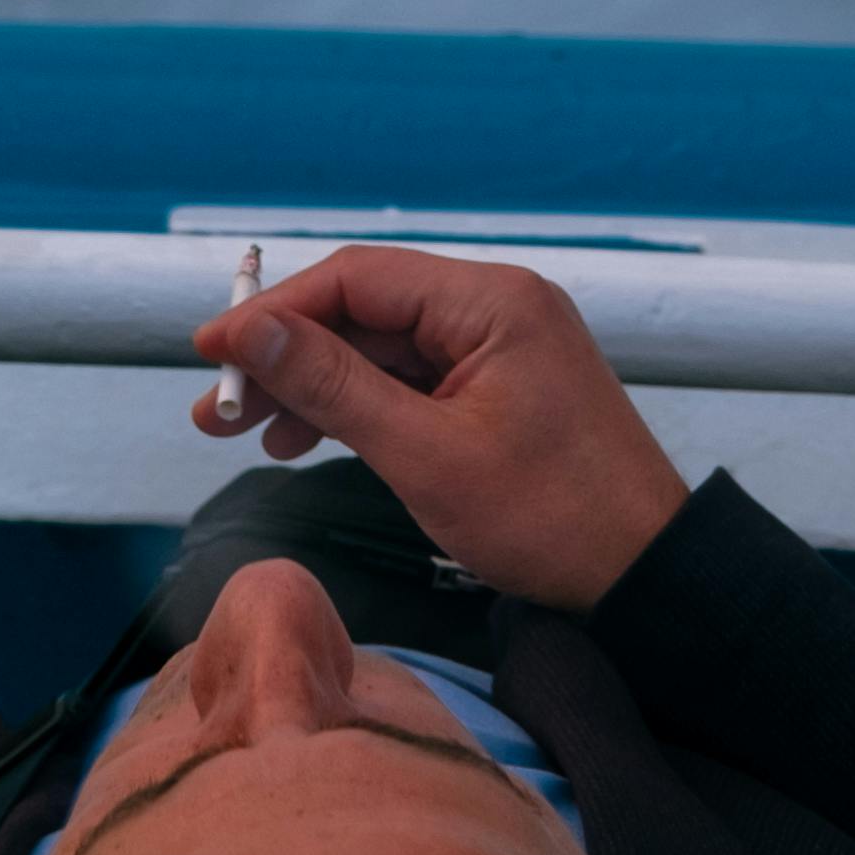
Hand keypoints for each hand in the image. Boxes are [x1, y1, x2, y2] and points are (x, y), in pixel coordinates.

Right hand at [186, 245, 691, 610]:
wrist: (644, 575)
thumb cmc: (553, 520)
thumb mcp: (424, 456)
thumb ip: (333, 387)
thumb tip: (251, 334)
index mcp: (491, 302)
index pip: (355, 279)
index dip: (272, 312)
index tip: (210, 352)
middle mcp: (496, 306)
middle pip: (363, 309)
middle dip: (285, 356)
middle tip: (216, 408)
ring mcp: (498, 346)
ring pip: (380, 347)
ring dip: (312, 385)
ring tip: (246, 433)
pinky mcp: (497, 386)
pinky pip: (410, 378)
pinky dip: (357, 406)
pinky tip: (306, 441)